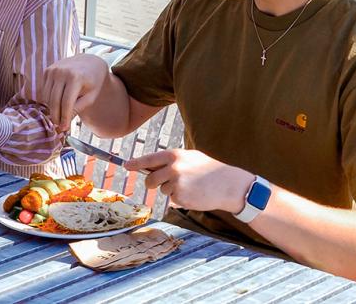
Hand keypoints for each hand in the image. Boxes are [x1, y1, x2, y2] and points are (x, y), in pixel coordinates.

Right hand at [40, 54, 109, 130]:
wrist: (89, 62)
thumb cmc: (92, 82)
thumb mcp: (90, 96)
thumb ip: (78, 108)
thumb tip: (63, 123)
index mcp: (76, 77)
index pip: (66, 102)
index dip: (64, 117)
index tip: (64, 128)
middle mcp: (62, 71)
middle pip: (54, 100)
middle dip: (56, 116)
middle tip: (59, 126)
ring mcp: (53, 70)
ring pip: (47, 97)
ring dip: (51, 109)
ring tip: (59, 116)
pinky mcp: (47, 70)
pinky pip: (44, 91)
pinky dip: (48, 100)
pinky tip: (56, 103)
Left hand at [125, 149, 253, 213]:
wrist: (228, 185)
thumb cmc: (209, 170)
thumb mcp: (190, 157)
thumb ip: (171, 160)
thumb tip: (151, 166)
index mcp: (174, 155)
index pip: (149, 159)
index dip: (136, 163)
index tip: (126, 166)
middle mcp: (172, 168)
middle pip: (150, 179)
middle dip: (152, 183)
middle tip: (161, 183)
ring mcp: (176, 183)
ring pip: (162, 190)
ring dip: (171, 190)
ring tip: (189, 186)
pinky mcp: (180, 197)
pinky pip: (172, 199)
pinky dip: (180, 198)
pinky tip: (193, 194)